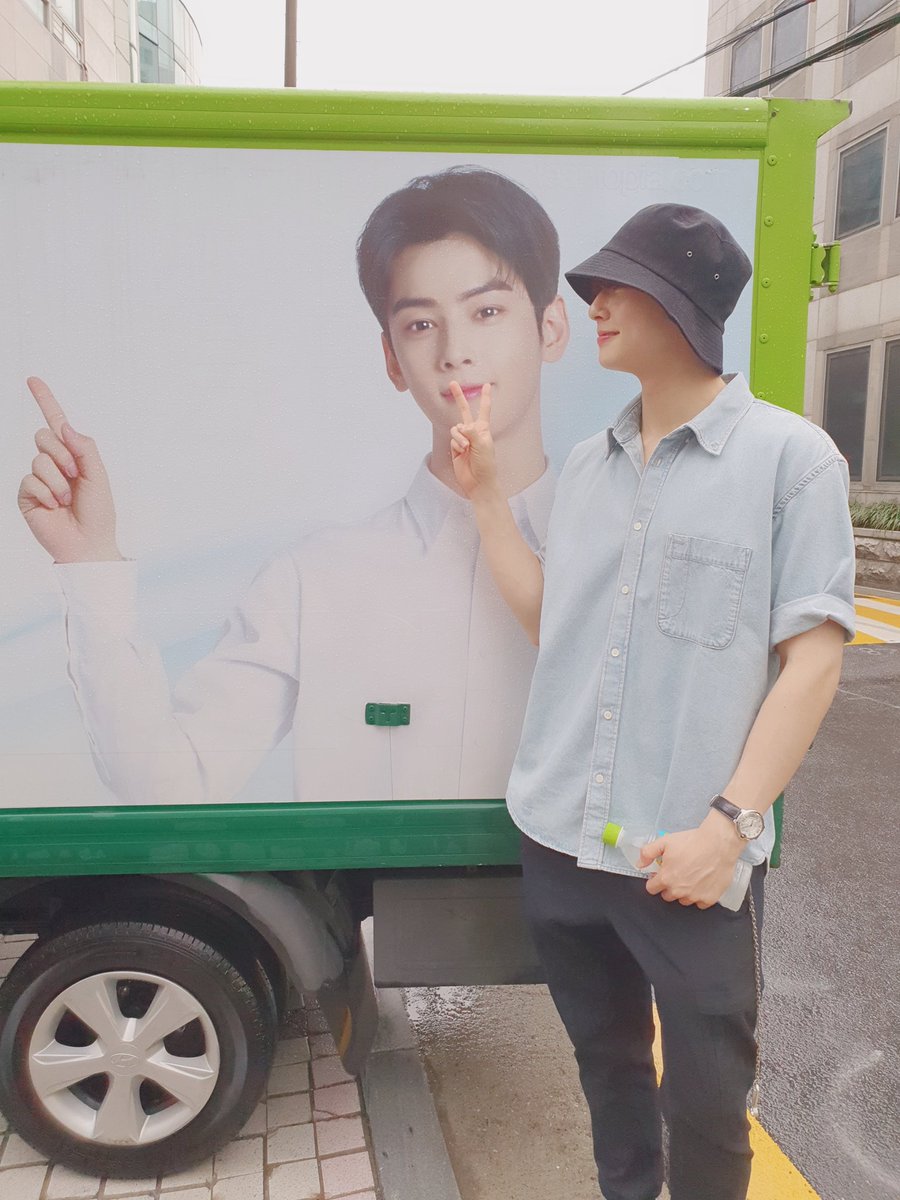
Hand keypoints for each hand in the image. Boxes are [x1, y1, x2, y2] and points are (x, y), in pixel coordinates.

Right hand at [17, 377, 121, 562]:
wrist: (88, 543)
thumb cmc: (98, 512)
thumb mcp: (98, 474)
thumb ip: (84, 447)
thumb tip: (63, 425)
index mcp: (72, 455)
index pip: (55, 422)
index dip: (45, 400)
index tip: (33, 379)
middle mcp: (52, 462)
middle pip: (43, 435)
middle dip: (62, 454)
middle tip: (74, 475)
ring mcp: (37, 478)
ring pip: (38, 459)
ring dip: (57, 480)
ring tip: (66, 499)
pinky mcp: (26, 494)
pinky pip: (30, 480)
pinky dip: (46, 493)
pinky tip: (54, 506)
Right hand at [449, 382, 498, 498]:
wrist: (478, 482)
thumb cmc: (486, 464)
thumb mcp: (482, 444)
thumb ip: (471, 431)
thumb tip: (461, 427)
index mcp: (483, 429)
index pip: (484, 410)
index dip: (485, 397)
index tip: (486, 385)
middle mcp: (473, 432)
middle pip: (464, 411)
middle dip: (459, 397)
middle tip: (453, 384)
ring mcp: (463, 439)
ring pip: (455, 428)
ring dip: (460, 437)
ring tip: (466, 448)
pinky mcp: (455, 447)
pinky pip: (452, 439)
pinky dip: (456, 444)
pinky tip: (461, 452)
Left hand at [639, 815, 743, 908]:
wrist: (718, 844)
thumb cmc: (692, 841)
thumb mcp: (665, 841)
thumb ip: (648, 853)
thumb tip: (640, 864)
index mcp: (666, 879)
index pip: (651, 889)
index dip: (654, 880)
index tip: (659, 874)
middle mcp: (679, 891)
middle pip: (667, 895)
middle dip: (668, 886)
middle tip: (677, 873)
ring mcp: (695, 897)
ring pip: (683, 900)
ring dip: (683, 892)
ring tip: (690, 877)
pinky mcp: (709, 899)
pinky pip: (699, 903)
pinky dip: (699, 896)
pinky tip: (702, 883)